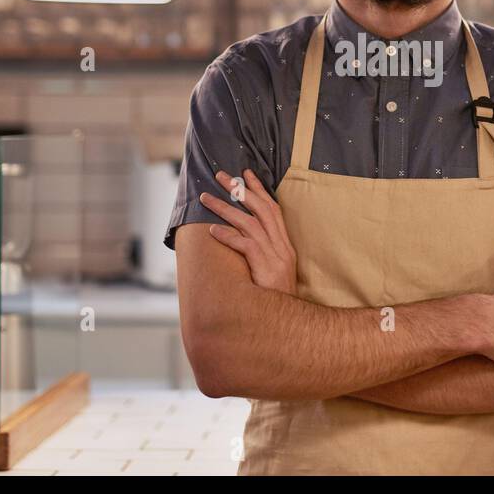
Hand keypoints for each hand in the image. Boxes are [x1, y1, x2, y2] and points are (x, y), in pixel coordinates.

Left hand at [199, 168, 296, 294]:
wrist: (287, 320)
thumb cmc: (275, 296)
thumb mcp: (272, 270)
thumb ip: (262, 252)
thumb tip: (240, 238)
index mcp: (284, 244)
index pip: (273, 208)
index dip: (259, 189)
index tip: (245, 173)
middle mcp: (281, 246)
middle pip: (261, 209)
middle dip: (241, 190)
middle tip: (221, 176)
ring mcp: (275, 256)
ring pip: (249, 223)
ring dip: (226, 208)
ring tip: (206, 199)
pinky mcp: (266, 268)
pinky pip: (246, 246)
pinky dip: (229, 236)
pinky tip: (213, 231)